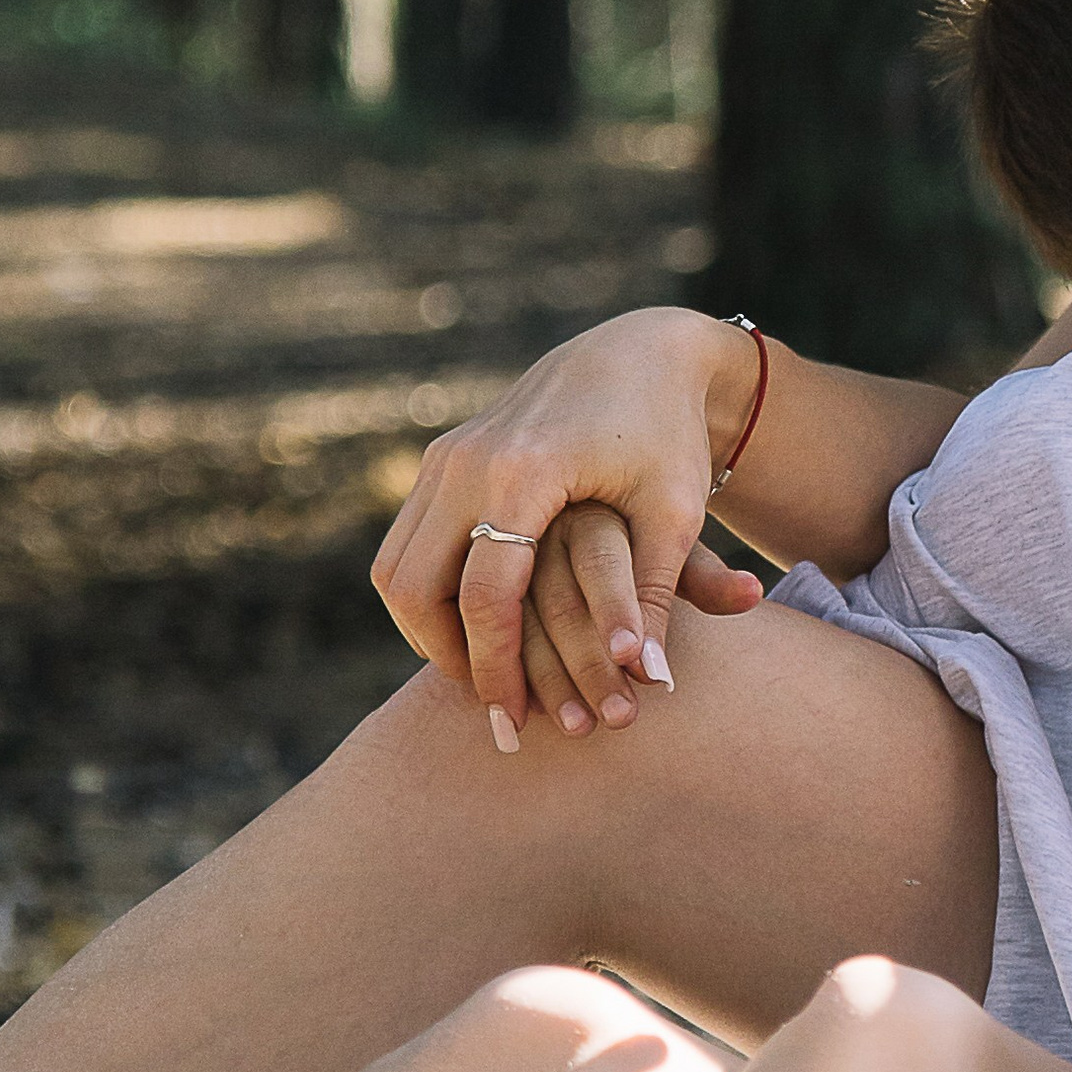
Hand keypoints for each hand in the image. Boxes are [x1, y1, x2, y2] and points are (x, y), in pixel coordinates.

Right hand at [370, 309, 767, 748]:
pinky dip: (429, 592)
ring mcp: (445, 454)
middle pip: (414, 586)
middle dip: (445, 656)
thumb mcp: (675, 512)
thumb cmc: (669, 435)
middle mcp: (466, 460)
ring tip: (478, 675)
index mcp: (523, 472)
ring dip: (427, 628)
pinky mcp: (443, 456)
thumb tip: (652, 682)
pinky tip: (471, 629)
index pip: (485, 594)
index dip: (495, 667)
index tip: (514, 720)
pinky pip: (408, 542)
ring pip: (396, 567)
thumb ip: (658, 595)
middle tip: (489, 705)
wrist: (639, 351)